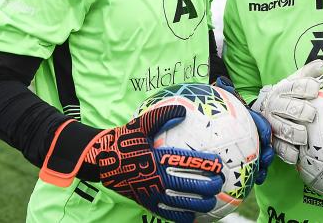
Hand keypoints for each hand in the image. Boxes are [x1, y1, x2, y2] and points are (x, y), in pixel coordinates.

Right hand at [39, 105, 223, 222]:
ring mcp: (152, 193)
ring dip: (201, 204)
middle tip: (220, 183)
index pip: (188, 162)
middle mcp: (157, 178)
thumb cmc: (125, 140)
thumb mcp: (141, 124)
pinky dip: (183, 216)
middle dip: (209, 186)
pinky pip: (168, 214)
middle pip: (190, 185)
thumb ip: (163, 115)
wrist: (102, 161)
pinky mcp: (147, 203)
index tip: (219, 164)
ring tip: (213, 202)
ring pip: (182, 203)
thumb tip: (183, 110)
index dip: (206, 164)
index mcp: (158, 158)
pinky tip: (193, 216)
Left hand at [213, 76, 274, 183]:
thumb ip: (225, 90)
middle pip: (264, 142)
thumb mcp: (223, 99)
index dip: (264, 129)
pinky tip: (256, 181)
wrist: (211, 115)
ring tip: (261, 175)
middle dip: (267, 152)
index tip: (265, 138)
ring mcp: (249, 145)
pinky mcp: (245, 158)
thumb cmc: (218, 108)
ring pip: (262, 156)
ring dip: (264, 166)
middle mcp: (251, 132)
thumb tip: (222, 81)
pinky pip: (255, 166)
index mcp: (248, 119)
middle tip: (265, 160)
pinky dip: (257, 173)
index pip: (260, 122)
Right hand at [251, 59, 322, 163]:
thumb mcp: (294, 82)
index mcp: (283, 90)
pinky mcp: (272, 141)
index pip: (295, 86)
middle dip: (302, 111)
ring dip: (295, 133)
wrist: (263, 111)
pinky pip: (279, 149)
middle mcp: (276, 106)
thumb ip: (308, 73)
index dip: (306, 87)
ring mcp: (272, 124)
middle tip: (311, 114)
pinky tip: (296, 154)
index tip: (316, 89)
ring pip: (283, 129)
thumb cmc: (286, 96)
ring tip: (304, 136)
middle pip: (290, 108)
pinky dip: (288, 153)